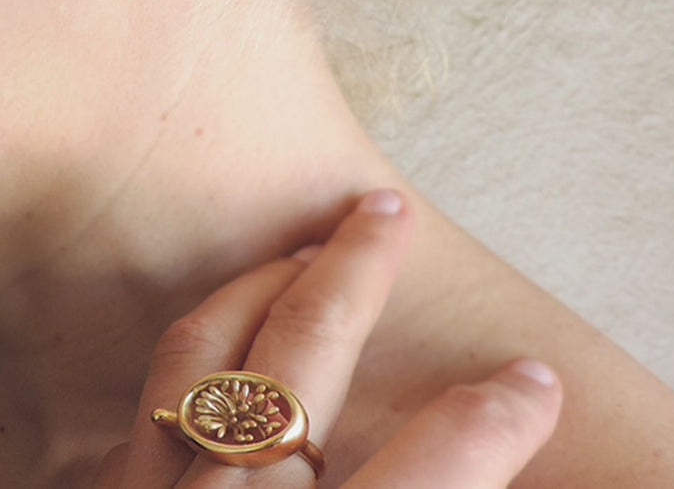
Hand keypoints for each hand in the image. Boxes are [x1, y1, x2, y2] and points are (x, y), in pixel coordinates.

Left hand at [92, 189, 562, 486]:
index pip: (440, 465)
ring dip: (257, 286)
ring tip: (299, 250)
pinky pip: (138, 411)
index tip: (534, 384)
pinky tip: (211, 349)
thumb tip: (457, 464)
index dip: (498, 421)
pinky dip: (185, 369)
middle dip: (356, 266)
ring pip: (199, 349)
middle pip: (303, 344)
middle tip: (389, 209)